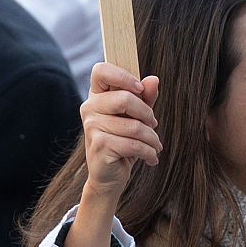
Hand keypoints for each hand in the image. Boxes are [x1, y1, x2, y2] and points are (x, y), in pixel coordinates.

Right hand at [81, 63, 162, 197]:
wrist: (109, 176)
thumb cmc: (123, 141)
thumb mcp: (137, 117)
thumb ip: (145, 97)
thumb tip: (153, 79)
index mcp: (97, 95)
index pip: (101, 70)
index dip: (122, 75)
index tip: (139, 88)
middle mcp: (89, 108)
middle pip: (125, 99)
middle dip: (147, 114)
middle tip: (153, 125)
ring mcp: (91, 127)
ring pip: (134, 126)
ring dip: (152, 138)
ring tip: (155, 146)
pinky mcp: (99, 145)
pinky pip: (133, 144)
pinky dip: (149, 152)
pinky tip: (151, 157)